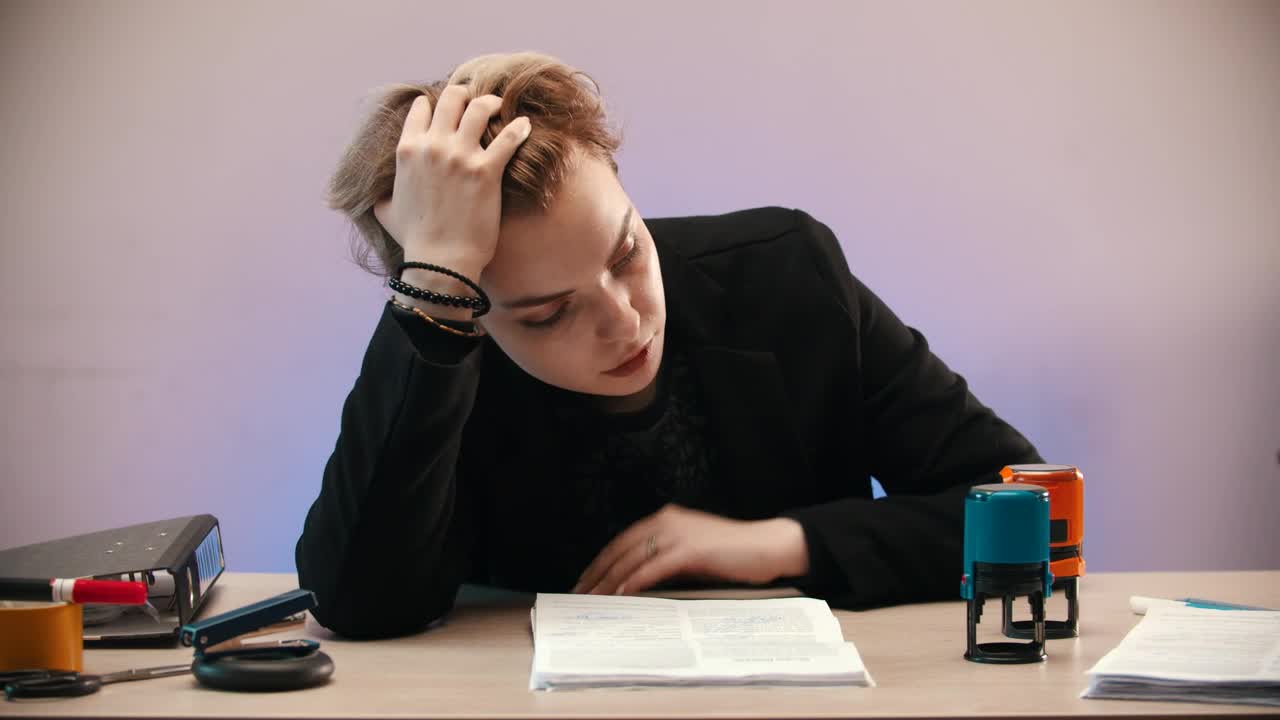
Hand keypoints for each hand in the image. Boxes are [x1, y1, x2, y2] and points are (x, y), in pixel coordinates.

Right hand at [373, 85, 530, 277]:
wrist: (440, 262)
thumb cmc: (414, 240)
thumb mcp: (385, 211)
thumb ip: (381, 193)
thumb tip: (375, 194)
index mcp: (407, 150)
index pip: (420, 109)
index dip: (434, 104)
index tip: (446, 108)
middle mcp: (432, 146)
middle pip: (452, 99)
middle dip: (464, 95)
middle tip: (475, 102)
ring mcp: (460, 157)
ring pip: (478, 109)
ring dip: (490, 103)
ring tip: (498, 106)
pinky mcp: (486, 171)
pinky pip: (508, 139)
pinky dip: (518, 128)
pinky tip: (525, 125)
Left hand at [571, 504, 809, 595]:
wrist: (766, 546)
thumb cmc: (732, 554)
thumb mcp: (692, 553)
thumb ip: (666, 560)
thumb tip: (637, 583)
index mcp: (666, 519)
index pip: (622, 542)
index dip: (600, 562)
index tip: (585, 581)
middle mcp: (667, 521)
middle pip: (620, 549)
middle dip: (597, 573)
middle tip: (579, 594)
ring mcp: (679, 534)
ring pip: (632, 559)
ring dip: (610, 581)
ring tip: (594, 599)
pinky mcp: (691, 549)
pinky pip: (654, 567)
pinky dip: (636, 581)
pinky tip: (623, 594)